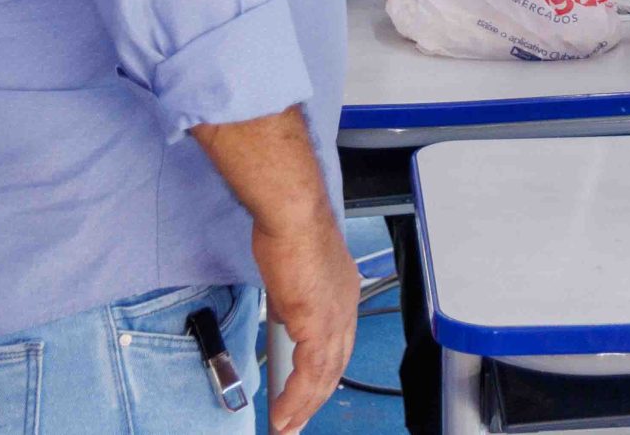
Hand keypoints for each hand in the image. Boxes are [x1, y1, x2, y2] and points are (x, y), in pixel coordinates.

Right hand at [255, 204, 359, 433]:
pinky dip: (296, 398)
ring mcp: (335, 318)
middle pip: (335, 366)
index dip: (323, 370)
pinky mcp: (317, 325)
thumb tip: (284, 318)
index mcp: (344, 294)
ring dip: (304, 406)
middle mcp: (346, 309)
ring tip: (286, 425)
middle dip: (315, 398)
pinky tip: (284, 413)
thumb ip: (292, 300)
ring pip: (324, 376)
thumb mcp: (292, 271)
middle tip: (296, 421)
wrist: (293, 216)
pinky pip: (309, 374)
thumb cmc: (291, 228)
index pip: (337, 343)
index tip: (309, 390)